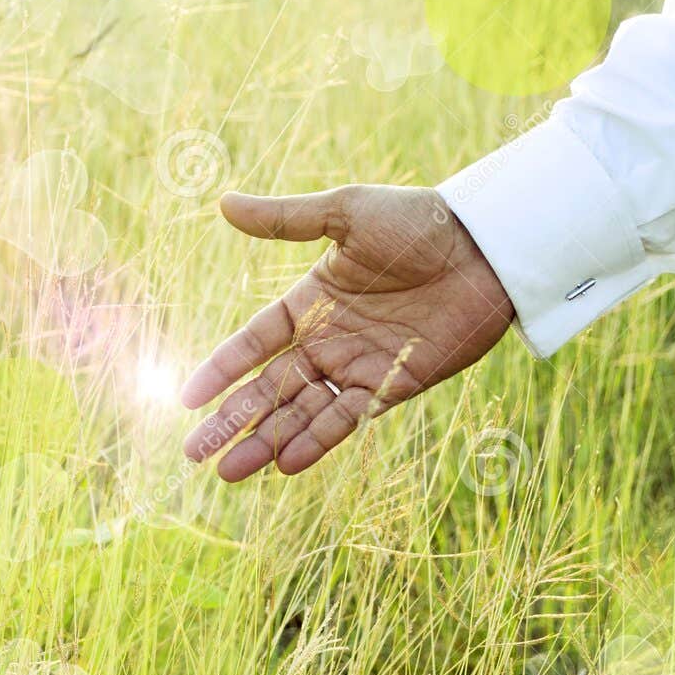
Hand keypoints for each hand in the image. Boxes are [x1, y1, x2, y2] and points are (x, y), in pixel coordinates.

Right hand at [180, 185, 513, 479]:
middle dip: (231, 421)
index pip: (253, 343)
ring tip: (227, 471)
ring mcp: (358, 366)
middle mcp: (328, 339)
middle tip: (193, 453)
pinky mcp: (393, 385)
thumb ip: (284, 220)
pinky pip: (346, 419)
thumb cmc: (419, 221)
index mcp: (310, 301)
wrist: (488, 247)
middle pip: (268, 388)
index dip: (221, 370)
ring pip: (300, 412)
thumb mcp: (346, 212)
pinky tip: (284, 462)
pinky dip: (316, 441)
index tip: (187, 398)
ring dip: (264, 441)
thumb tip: (222, 203)